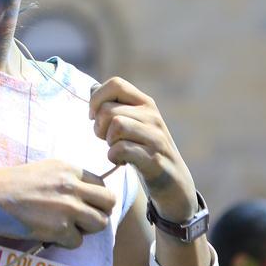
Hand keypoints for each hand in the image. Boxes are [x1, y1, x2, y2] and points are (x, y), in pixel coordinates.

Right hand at [0, 159, 115, 247]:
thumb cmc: (10, 183)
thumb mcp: (43, 170)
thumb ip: (65, 179)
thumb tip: (82, 194)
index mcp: (68, 168)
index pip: (101, 183)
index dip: (95, 197)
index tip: (85, 203)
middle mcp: (73, 186)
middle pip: (108, 202)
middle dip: (99, 212)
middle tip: (84, 218)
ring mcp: (68, 208)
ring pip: (100, 223)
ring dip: (86, 229)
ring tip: (67, 228)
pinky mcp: (60, 229)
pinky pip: (78, 241)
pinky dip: (66, 242)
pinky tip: (51, 235)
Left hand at [89, 77, 197, 223]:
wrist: (173, 181)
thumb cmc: (144, 149)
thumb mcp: (132, 123)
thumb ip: (114, 106)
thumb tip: (92, 88)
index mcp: (145, 103)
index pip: (116, 84)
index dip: (97, 98)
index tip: (93, 116)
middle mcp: (152, 116)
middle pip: (109, 110)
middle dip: (99, 126)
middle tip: (106, 139)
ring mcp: (155, 137)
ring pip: (117, 125)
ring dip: (108, 141)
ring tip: (114, 148)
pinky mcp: (154, 158)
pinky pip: (121, 149)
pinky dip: (113, 156)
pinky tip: (120, 161)